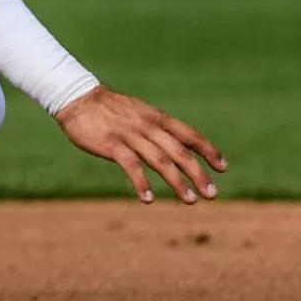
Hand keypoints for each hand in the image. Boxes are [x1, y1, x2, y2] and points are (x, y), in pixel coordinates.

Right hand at [54, 86, 225, 203]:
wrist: (78, 99)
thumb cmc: (110, 110)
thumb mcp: (139, 114)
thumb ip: (157, 129)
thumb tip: (177, 147)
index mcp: (157, 118)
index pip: (190, 135)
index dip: (208, 151)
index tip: (222, 168)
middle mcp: (149, 126)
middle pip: (180, 152)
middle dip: (198, 173)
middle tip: (212, 194)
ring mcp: (131, 135)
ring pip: (161, 160)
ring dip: (177, 182)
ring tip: (190, 200)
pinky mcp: (112, 145)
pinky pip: (131, 166)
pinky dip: (141, 183)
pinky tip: (148, 199)